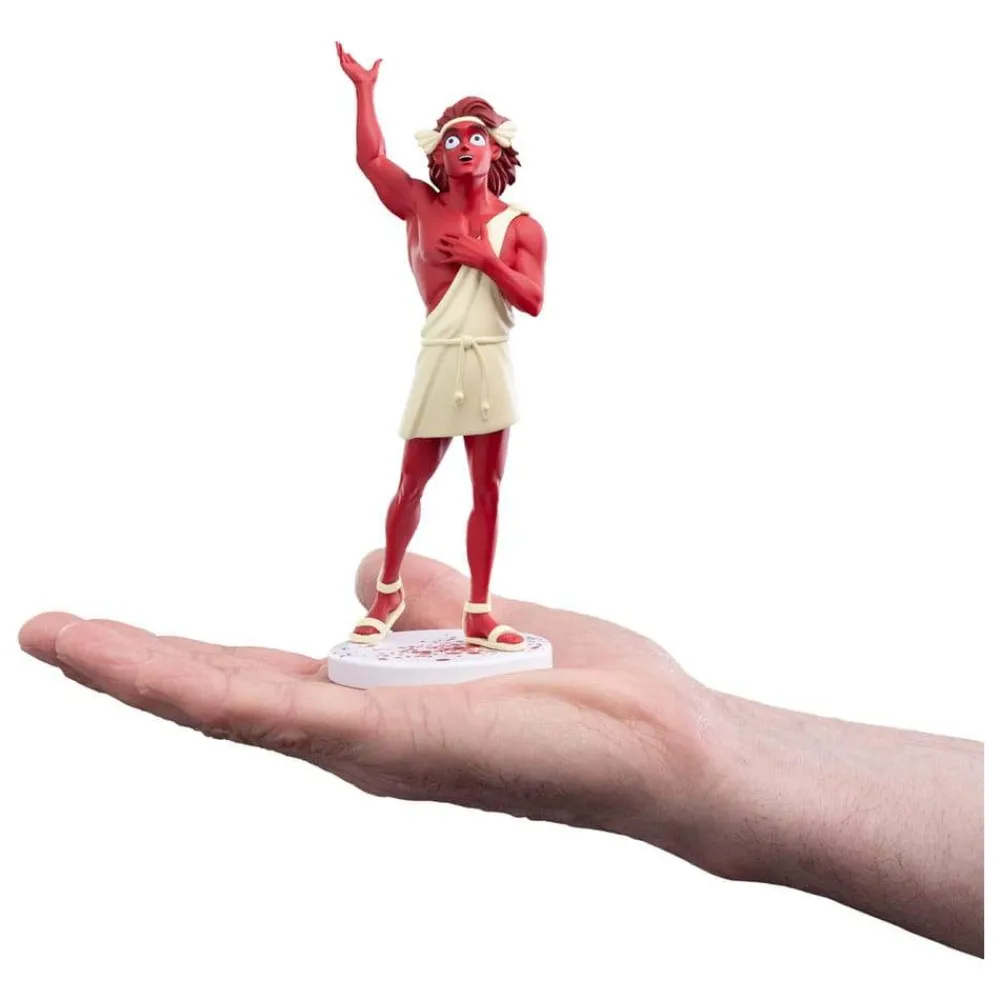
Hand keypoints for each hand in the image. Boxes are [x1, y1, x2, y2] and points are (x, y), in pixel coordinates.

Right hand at [17, 550, 722, 869]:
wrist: (658, 742)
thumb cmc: (580, 688)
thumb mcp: (484, 625)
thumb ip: (421, 601)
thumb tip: (364, 569)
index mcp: (376, 704)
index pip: (256, 672)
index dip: (180, 651)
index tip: (110, 625)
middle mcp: (356, 735)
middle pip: (223, 689)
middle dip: (133, 661)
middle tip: (46, 630)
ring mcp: (366, 746)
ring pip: (226, 702)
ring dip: (135, 669)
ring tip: (54, 635)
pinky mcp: (390, 744)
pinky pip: (273, 711)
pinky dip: (192, 687)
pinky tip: (125, 660)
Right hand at [335, 41, 380, 86]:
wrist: (365, 84)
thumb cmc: (370, 80)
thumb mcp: (375, 69)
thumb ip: (377, 64)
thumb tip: (382, 60)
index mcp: (356, 67)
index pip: (351, 60)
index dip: (349, 56)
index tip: (347, 52)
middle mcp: (351, 66)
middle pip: (344, 56)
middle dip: (342, 50)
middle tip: (339, 43)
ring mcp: (347, 66)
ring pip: (341, 54)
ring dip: (338, 48)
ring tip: (336, 41)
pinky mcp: (345, 65)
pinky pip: (341, 55)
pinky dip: (339, 49)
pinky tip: (338, 44)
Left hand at [437, 233, 497, 271]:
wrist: (486, 260)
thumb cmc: (486, 250)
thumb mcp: (485, 238)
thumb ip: (483, 230)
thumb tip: (484, 224)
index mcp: (464, 237)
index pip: (454, 234)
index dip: (449, 234)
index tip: (446, 233)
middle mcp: (458, 243)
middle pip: (448, 240)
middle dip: (443, 239)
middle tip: (439, 238)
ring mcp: (457, 251)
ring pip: (445, 249)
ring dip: (440, 247)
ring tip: (436, 246)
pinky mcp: (457, 259)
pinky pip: (448, 260)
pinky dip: (443, 261)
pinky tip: (440, 261)